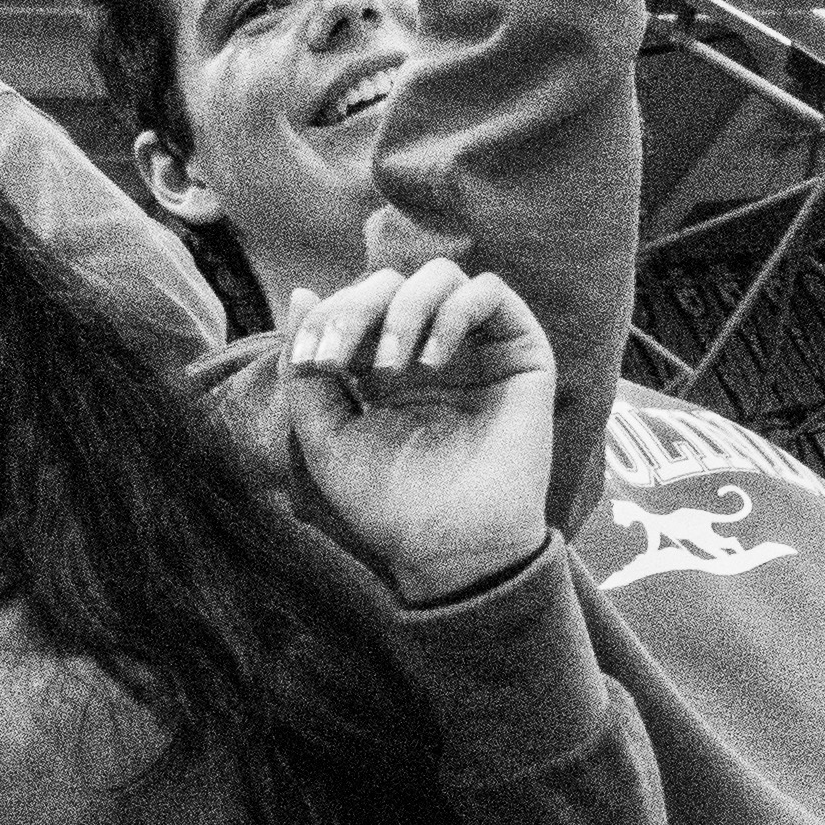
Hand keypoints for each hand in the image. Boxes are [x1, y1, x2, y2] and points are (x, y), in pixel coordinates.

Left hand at [267, 256, 557, 604]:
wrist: (448, 547)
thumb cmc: (386, 501)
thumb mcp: (323, 432)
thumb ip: (305, 368)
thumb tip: (302, 292)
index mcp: (384, 365)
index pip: (357, 303)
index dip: (330, 317)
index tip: (315, 360)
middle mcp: (432, 350)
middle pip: (392, 282)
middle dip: (357, 309)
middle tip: (341, 359)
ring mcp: (477, 350)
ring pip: (442, 277)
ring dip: (404, 309)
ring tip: (393, 367)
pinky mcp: (521, 356)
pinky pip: (492, 292)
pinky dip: (453, 309)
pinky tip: (432, 360)